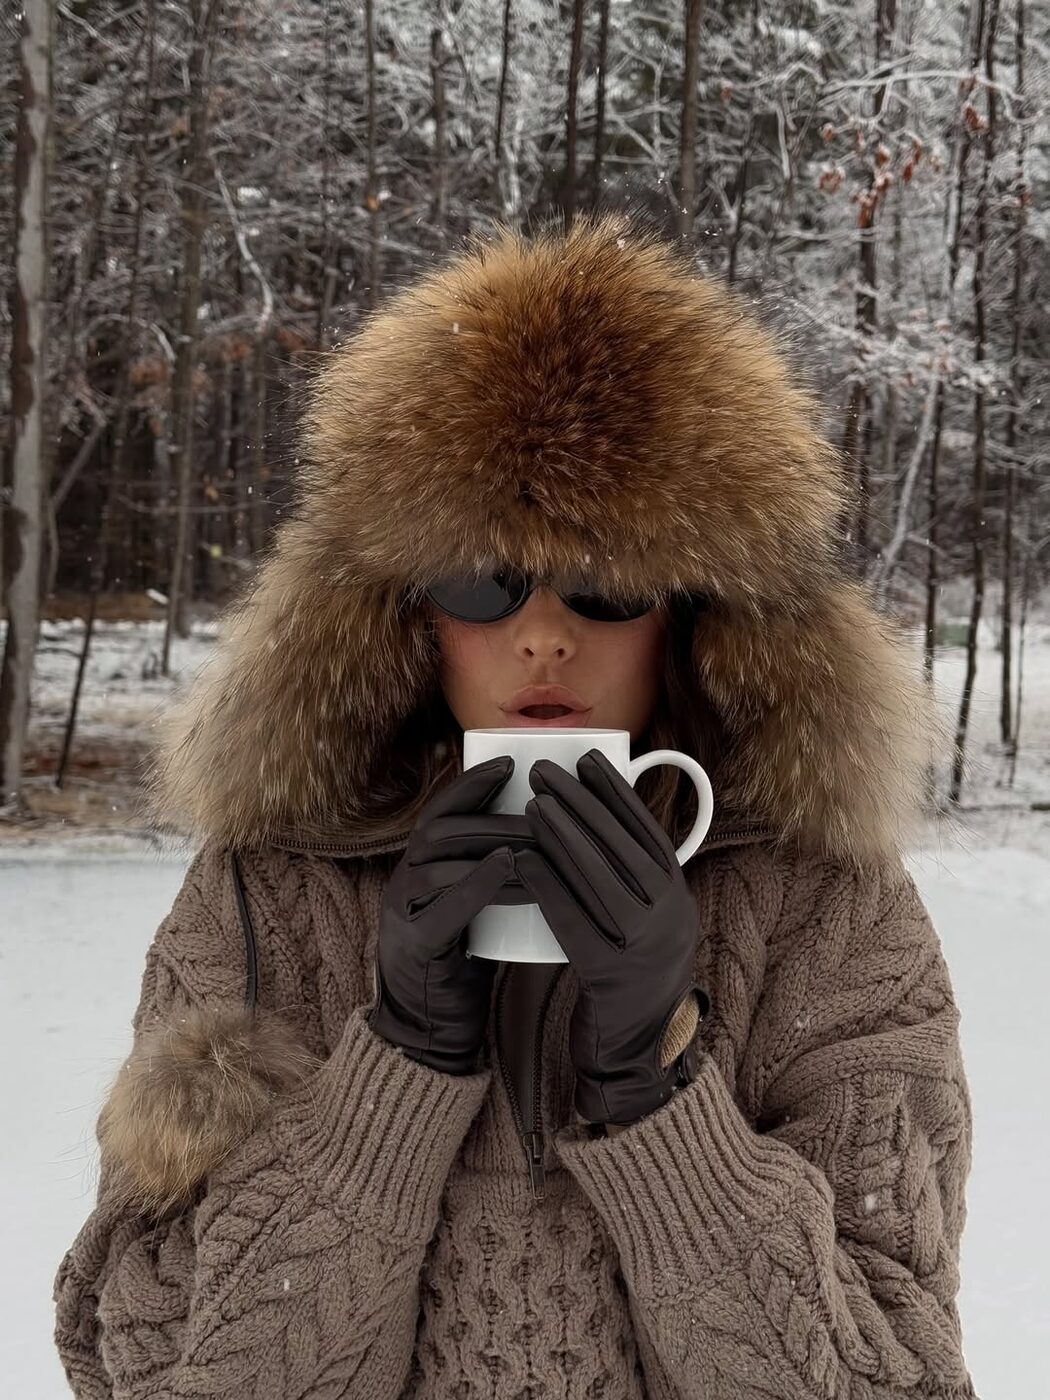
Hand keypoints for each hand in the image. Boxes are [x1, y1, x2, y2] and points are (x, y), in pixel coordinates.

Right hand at [367, 755, 537, 1074]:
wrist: (430, 1029)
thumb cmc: (463, 960)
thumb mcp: (475, 904)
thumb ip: (491, 870)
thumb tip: (544, 829)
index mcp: (420, 866)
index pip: (442, 810)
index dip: (474, 783)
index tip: (512, 761)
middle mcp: (404, 881)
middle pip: (443, 830)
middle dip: (494, 816)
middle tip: (542, 812)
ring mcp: (403, 911)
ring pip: (440, 861)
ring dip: (492, 845)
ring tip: (538, 843)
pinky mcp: (413, 944)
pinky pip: (441, 905)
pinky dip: (476, 882)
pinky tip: (509, 868)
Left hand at [514, 748, 707, 1124]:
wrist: (637, 1054)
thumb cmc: (628, 979)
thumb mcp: (647, 924)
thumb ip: (632, 879)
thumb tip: (600, 818)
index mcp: (678, 898)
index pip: (647, 831)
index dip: (616, 792)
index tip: (587, 759)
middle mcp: (672, 917)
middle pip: (622, 846)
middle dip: (582, 803)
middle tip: (546, 772)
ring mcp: (647, 946)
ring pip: (600, 876)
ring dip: (563, 834)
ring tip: (532, 803)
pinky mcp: (613, 974)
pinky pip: (576, 918)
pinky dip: (549, 884)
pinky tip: (523, 860)